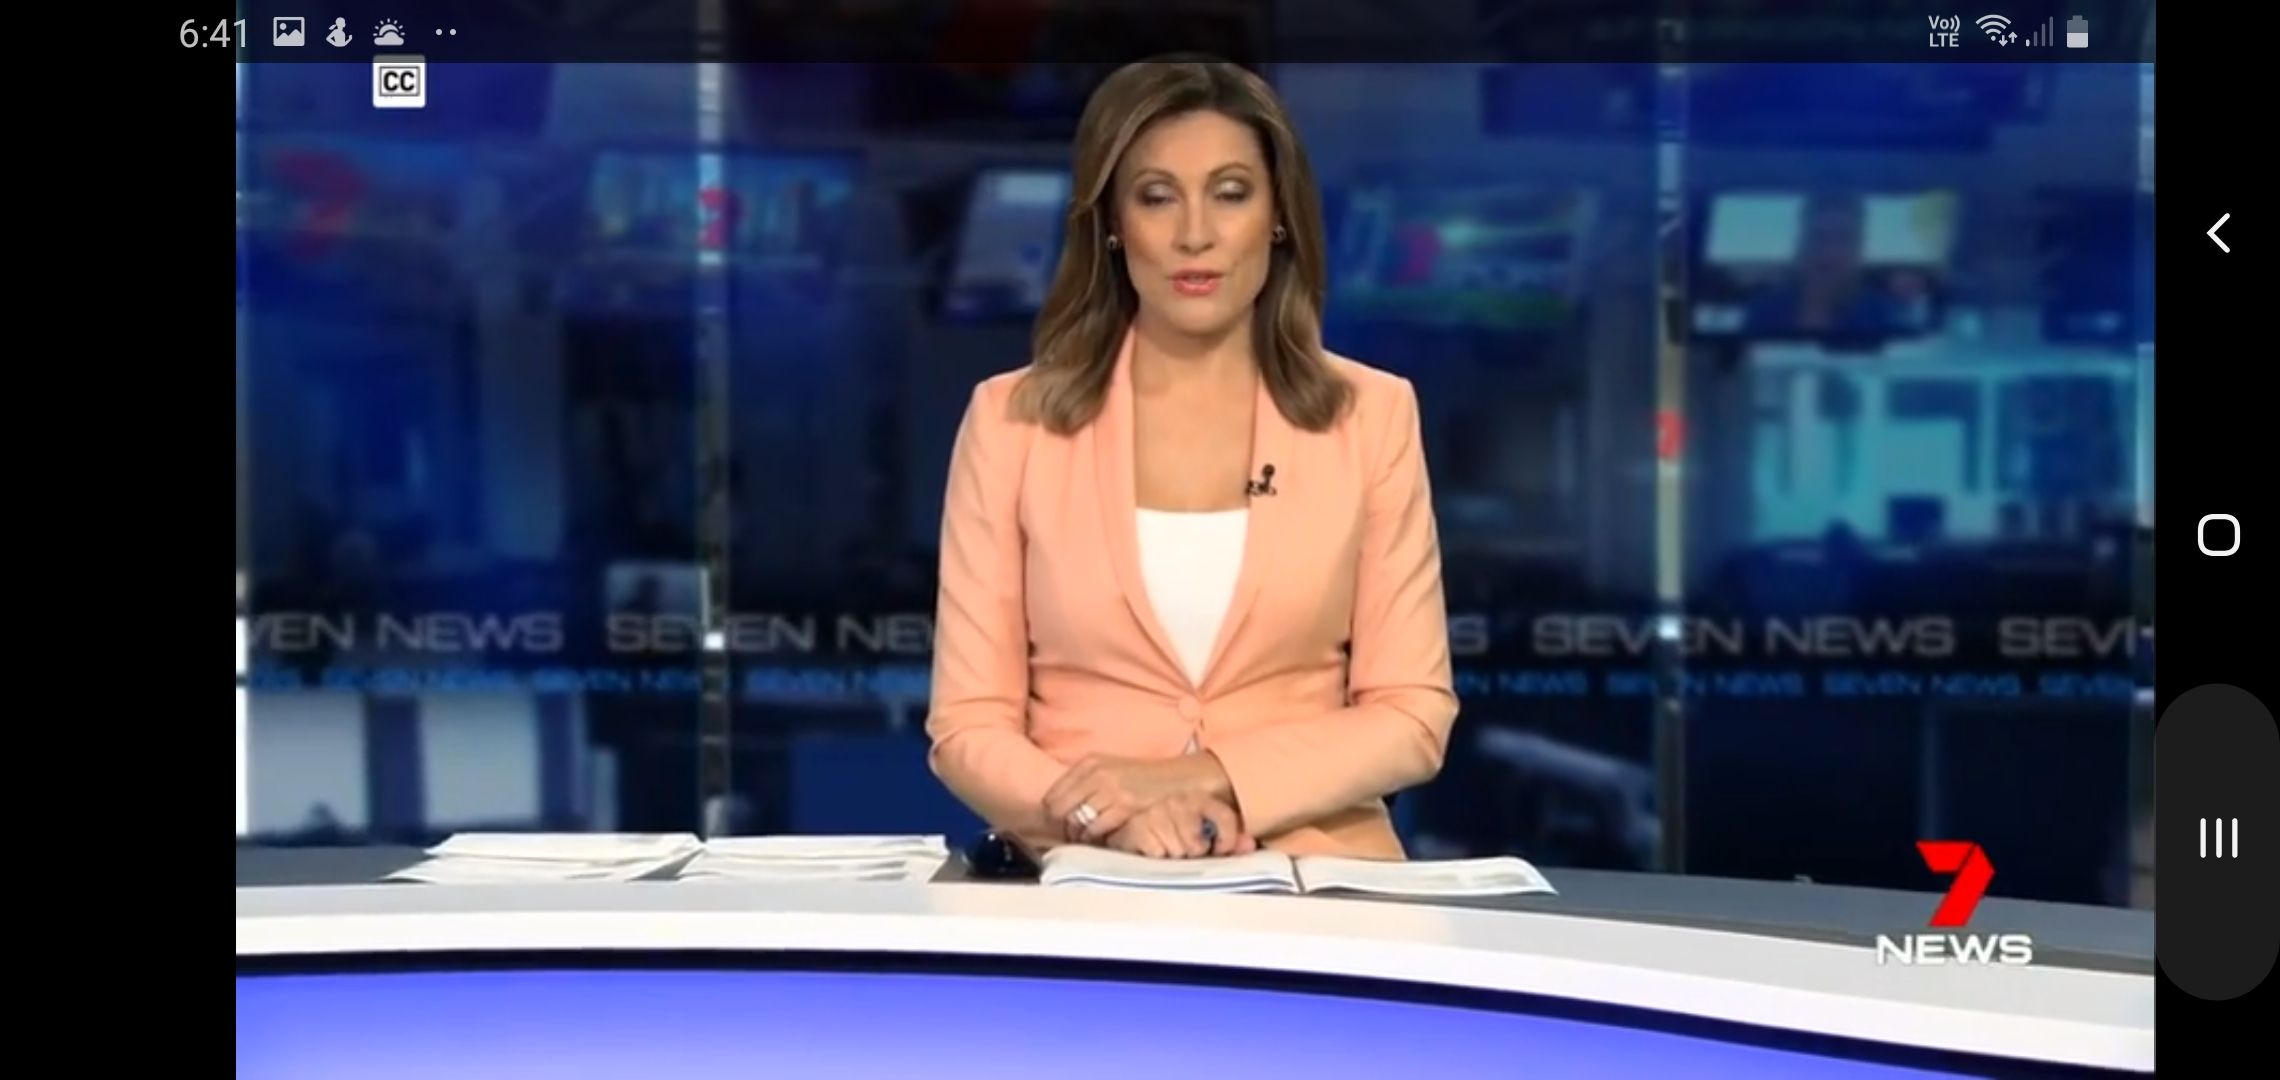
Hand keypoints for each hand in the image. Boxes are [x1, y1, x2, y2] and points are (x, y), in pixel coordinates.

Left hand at [1044, 754, 1231, 843]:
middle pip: (1059, 811)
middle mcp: (1096, 775)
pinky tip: (1108, 839)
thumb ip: (1085, 784)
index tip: (1062, 824)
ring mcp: (1110, 790)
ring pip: (1076, 823)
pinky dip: (1098, 840)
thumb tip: (1059, 810)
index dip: (1054, 815)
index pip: (1052, 795)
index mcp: (1089, 764)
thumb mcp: (1110, 770)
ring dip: (1081, 837)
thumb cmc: (1145, 779)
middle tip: (1074, 837)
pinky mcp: (1125, 807)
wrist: (1182, 780)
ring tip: (1092, 839)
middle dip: (1063, 828)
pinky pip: (1096, 831)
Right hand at [1103, 794, 1256, 858]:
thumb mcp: (1205, 837)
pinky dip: (1156, 857)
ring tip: (1169, 849)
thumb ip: (1230, 842)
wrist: (1135, 832)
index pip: (1224, 816)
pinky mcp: (1138, 826)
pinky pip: (1157, 853)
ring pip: (1177, 850)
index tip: (1220, 850)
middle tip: (1185, 849)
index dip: (1228, 839)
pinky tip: (1153, 849)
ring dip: (1173, 855)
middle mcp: (1179, 801)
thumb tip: (1249, 845)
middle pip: (1196, 844)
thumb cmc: (1174, 835)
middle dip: (1192, 853)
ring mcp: (1157, 811)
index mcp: (1200, 799)